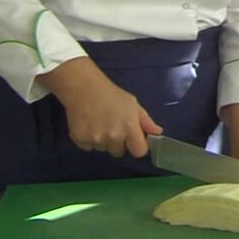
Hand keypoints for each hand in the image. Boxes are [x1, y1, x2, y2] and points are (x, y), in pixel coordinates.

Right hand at [45, 58, 162, 158]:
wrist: (82, 87)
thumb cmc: (110, 93)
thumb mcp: (132, 103)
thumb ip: (145, 120)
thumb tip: (158, 133)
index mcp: (129, 126)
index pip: (139, 151)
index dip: (137, 146)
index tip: (133, 139)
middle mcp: (114, 135)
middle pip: (119, 152)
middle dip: (118, 142)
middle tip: (112, 126)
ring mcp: (96, 139)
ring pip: (104, 149)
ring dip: (103, 141)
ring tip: (99, 122)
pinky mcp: (80, 140)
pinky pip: (89, 148)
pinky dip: (89, 140)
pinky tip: (88, 124)